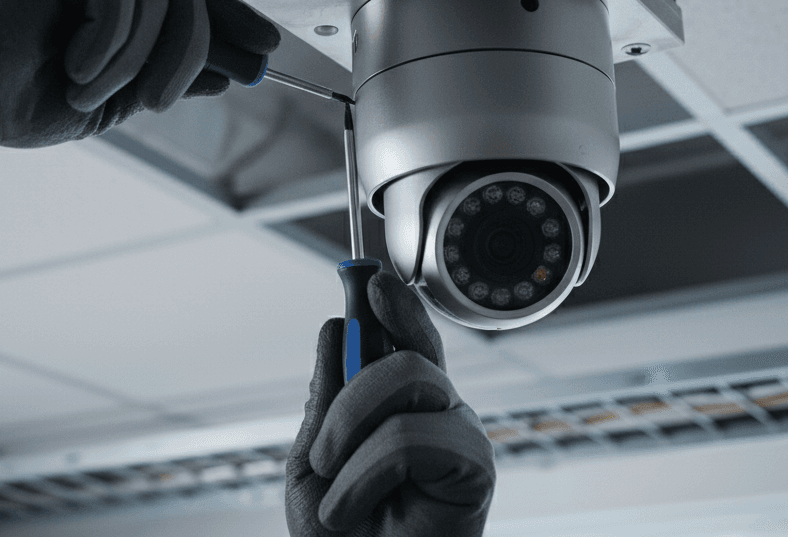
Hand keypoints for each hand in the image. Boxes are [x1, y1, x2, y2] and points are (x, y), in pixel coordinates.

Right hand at [0, 0, 278, 173]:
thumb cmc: (18, 99)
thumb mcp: (112, 100)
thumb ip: (164, 78)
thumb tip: (224, 71)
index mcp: (121, 12)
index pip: (191, 7)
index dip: (233, 24)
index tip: (267, 52)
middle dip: (191, 52)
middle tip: (160, 100)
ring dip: (132, 62)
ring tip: (87, 90)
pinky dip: (106, 39)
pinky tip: (75, 65)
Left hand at [287, 272, 495, 536]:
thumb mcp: (312, 460)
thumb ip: (326, 395)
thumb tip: (334, 326)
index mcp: (402, 407)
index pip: (407, 340)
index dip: (397, 305)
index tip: (373, 280)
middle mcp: (438, 413)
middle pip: (408, 351)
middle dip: (351, 388)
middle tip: (320, 452)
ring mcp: (460, 436)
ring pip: (406, 380)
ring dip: (348, 439)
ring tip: (335, 495)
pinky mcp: (474, 467)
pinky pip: (412, 433)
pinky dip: (366, 472)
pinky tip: (356, 508)